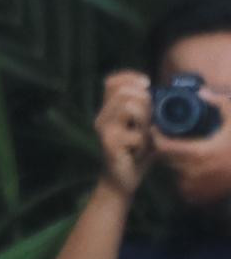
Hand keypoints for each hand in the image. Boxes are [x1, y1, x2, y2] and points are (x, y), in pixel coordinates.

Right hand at [97, 72, 154, 199]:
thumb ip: (145, 111)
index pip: (112, 82)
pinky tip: (142, 151)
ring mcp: (104, 131)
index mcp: (107, 111)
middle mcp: (101, 118)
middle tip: (152, 118)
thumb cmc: (135, 154)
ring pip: (130, 107)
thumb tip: (157, 93)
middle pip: (124, 92)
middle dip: (145, 100)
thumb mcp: (142, 128)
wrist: (121, 181)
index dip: (130, 77)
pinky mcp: (110, 145)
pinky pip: (137, 134)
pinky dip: (146, 142)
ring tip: (147, 134)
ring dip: (146, 119)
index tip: (148, 83)